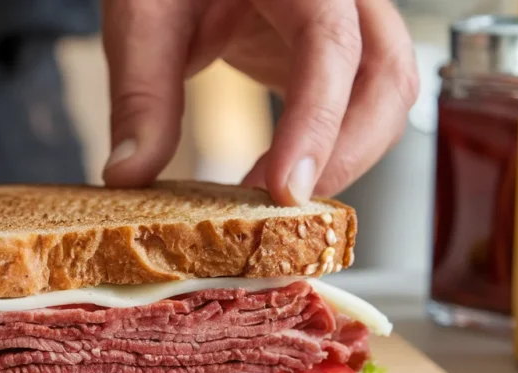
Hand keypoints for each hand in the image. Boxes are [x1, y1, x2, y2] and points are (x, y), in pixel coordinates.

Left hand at [100, 0, 419, 204]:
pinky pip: (361, 103)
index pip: (331, 45)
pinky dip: (332, 148)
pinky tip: (280, 177)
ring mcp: (349, 20)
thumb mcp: (145, 16)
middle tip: (284, 208)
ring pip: (387, 95)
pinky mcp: (335, 51)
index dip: (316, 122)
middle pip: (386, 77)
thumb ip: (141, 92)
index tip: (285, 188)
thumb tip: (130, 173)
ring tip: (277, 198)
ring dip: (346, 157)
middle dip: (345, 154)